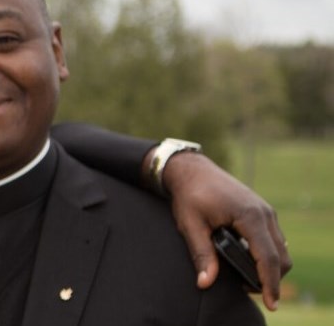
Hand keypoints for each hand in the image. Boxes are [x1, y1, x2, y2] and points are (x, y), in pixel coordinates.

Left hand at [164, 152, 291, 310]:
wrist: (192, 170)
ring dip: (270, 267)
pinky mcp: (262, 212)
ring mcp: (266, 212)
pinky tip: (250, 263)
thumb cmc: (189, 195)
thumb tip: (206, 282)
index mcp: (250, 216)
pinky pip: (274, 239)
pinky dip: (268, 255)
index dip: (270, 282)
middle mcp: (265, 214)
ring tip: (248, 281)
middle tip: (250, 292)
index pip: (268, 257)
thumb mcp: (190, 225)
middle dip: (271, 278)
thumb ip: (201, 254)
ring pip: (281, 248)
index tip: (271, 302)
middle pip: (281, 256)